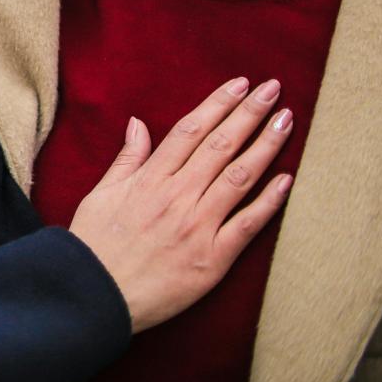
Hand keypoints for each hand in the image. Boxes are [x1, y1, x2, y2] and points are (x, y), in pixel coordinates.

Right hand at [69, 76, 293, 332]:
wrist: (96, 296)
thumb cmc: (95, 245)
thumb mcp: (101, 194)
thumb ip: (127, 159)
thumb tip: (138, 123)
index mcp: (150, 179)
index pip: (190, 131)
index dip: (217, 104)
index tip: (239, 85)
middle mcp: (177, 196)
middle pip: (220, 145)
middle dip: (249, 113)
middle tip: (272, 89)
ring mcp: (198, 226)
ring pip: (239, 177)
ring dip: (266, 145)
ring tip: (286, 120)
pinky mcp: (213, 258)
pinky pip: (247, 224)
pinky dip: (269, 201)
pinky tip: (286, 179)